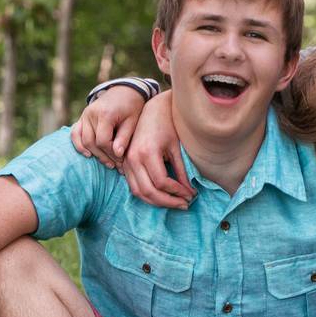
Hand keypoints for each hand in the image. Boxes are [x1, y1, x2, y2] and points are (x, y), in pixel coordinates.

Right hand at [70, 86, 147, 169]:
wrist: (125, 91)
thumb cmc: (132, 107)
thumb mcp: (133, 121)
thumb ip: (124, 137)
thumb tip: (117, 155)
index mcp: (104, 114)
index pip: (103, 141)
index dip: (111, 153)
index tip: (122, 160)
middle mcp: (91, 114)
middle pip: (92, 142)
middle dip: (104, 156)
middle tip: (116, 166)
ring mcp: (84, 115)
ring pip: (83, 140)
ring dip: (94, 153)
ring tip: (107, 163)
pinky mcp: (82, 117)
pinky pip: (75, 133)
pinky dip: (78, 144)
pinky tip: (87, 154)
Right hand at [120, 91, 194, 208]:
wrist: (151, 111)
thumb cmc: (167, 126)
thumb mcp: (176, 148)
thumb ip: (181, 171)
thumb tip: (189, 192)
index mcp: (147, 152)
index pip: (162, 182)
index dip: (177, 192)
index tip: (191, 196)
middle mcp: (133, 158)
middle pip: (149, 191)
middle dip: (168, 202)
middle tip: (185, 205)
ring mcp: (126, 162)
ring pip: (139, 192)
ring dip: (157, 202)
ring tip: (175, 203)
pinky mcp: (125, 164)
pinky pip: (133, 186)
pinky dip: (147, 195)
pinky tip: (163, 196)